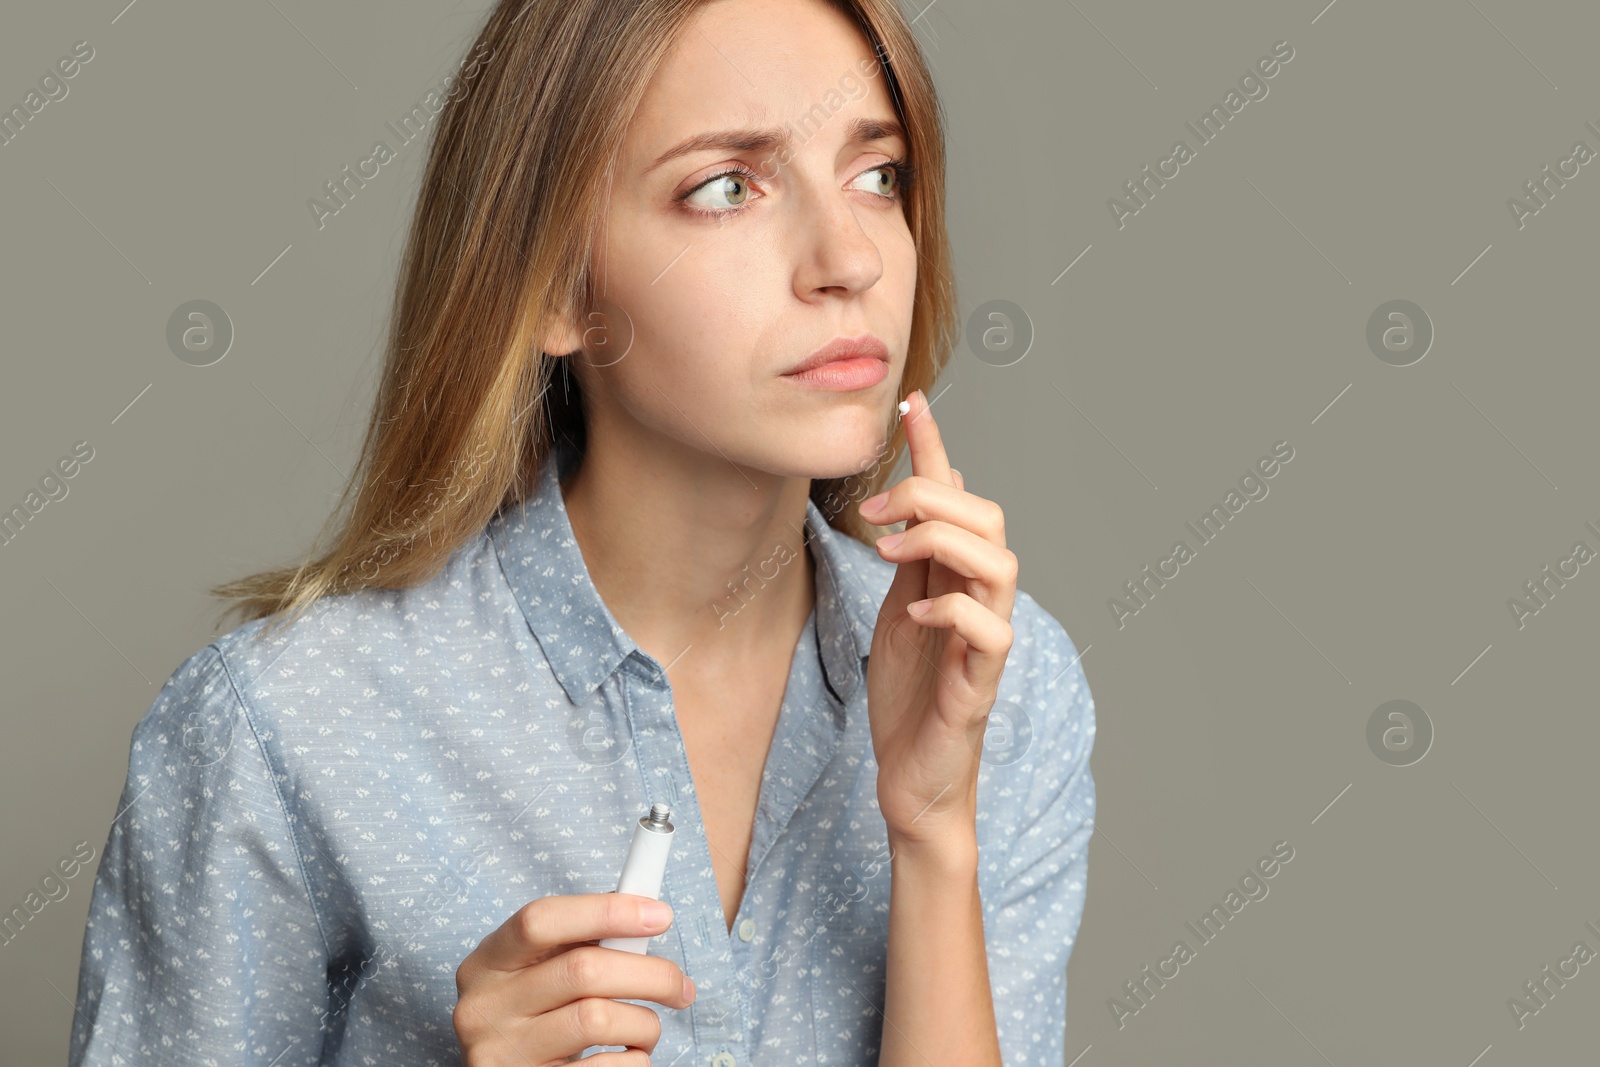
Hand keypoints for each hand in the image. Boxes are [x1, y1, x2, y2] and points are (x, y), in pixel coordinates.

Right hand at [453, 892, 695, 1065]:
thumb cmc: (533, 1015)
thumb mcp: (535, 972)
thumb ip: (577, 943)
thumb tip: (645, 913)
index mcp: (488, 962)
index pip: (539, 919)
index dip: (605, 911)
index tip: (659, 914)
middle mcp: (486, 1006)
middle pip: (583, 970)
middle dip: (650, 974)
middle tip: (680, 986)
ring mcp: (503, 1052)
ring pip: (598, 1020)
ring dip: (644, 1023)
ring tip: (648, 1028)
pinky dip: (634, 1061)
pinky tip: (631, 1055)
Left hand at [861, 388, 1017, 850]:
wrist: (913, 778)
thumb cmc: (909, 697)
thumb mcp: (898, 608)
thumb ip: (912, 556)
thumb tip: (911, 496)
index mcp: (955, 578)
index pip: (956, 498)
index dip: (935, 447)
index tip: (911, 402)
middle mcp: (979, 602)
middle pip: (987, 519)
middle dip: (931, 497)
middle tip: (874, 511)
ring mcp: (985, 642)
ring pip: (1001, 564)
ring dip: (944, 542)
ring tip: (893, 551)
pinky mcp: (979, 685)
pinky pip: (989, 633)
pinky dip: (952, 612)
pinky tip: (915, 613)